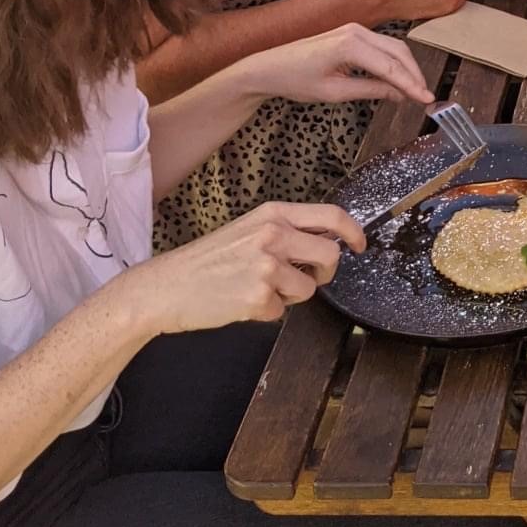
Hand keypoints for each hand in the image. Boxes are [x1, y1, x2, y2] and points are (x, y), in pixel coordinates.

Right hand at [117, 200, 365, 334]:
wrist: (166, 287)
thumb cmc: (207, 260)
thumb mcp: (248, 229)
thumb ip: (285, 230)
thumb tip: (324, 241)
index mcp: (273, 214)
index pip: (331, 215)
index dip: (353, 231)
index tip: (360, 244)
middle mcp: (273, 235)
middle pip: (330, 254)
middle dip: (326, 272)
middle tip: (309, 278)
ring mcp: (266, 266)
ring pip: (309, 288)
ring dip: (291, 295)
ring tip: (260, 288)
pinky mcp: (257, 297)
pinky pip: (282, 311)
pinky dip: (268, 312)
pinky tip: (242, 302)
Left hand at [238, 22, 435, 108]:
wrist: (269, 67)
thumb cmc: (295, 80)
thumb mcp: (334, 92)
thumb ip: (370, 90)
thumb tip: (399, 95)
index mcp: (351, 44)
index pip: (391, 67)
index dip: (411, 84)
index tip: (427, 99)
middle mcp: (357, 30)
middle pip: (398, 51)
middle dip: (414, 74)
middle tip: (424, 97)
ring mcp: (355, 29)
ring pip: (392, 47)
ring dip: (406, 68)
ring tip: (415, 91)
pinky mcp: (352, 33)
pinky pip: (381, 46)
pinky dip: (393, 62)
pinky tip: (397, 79)